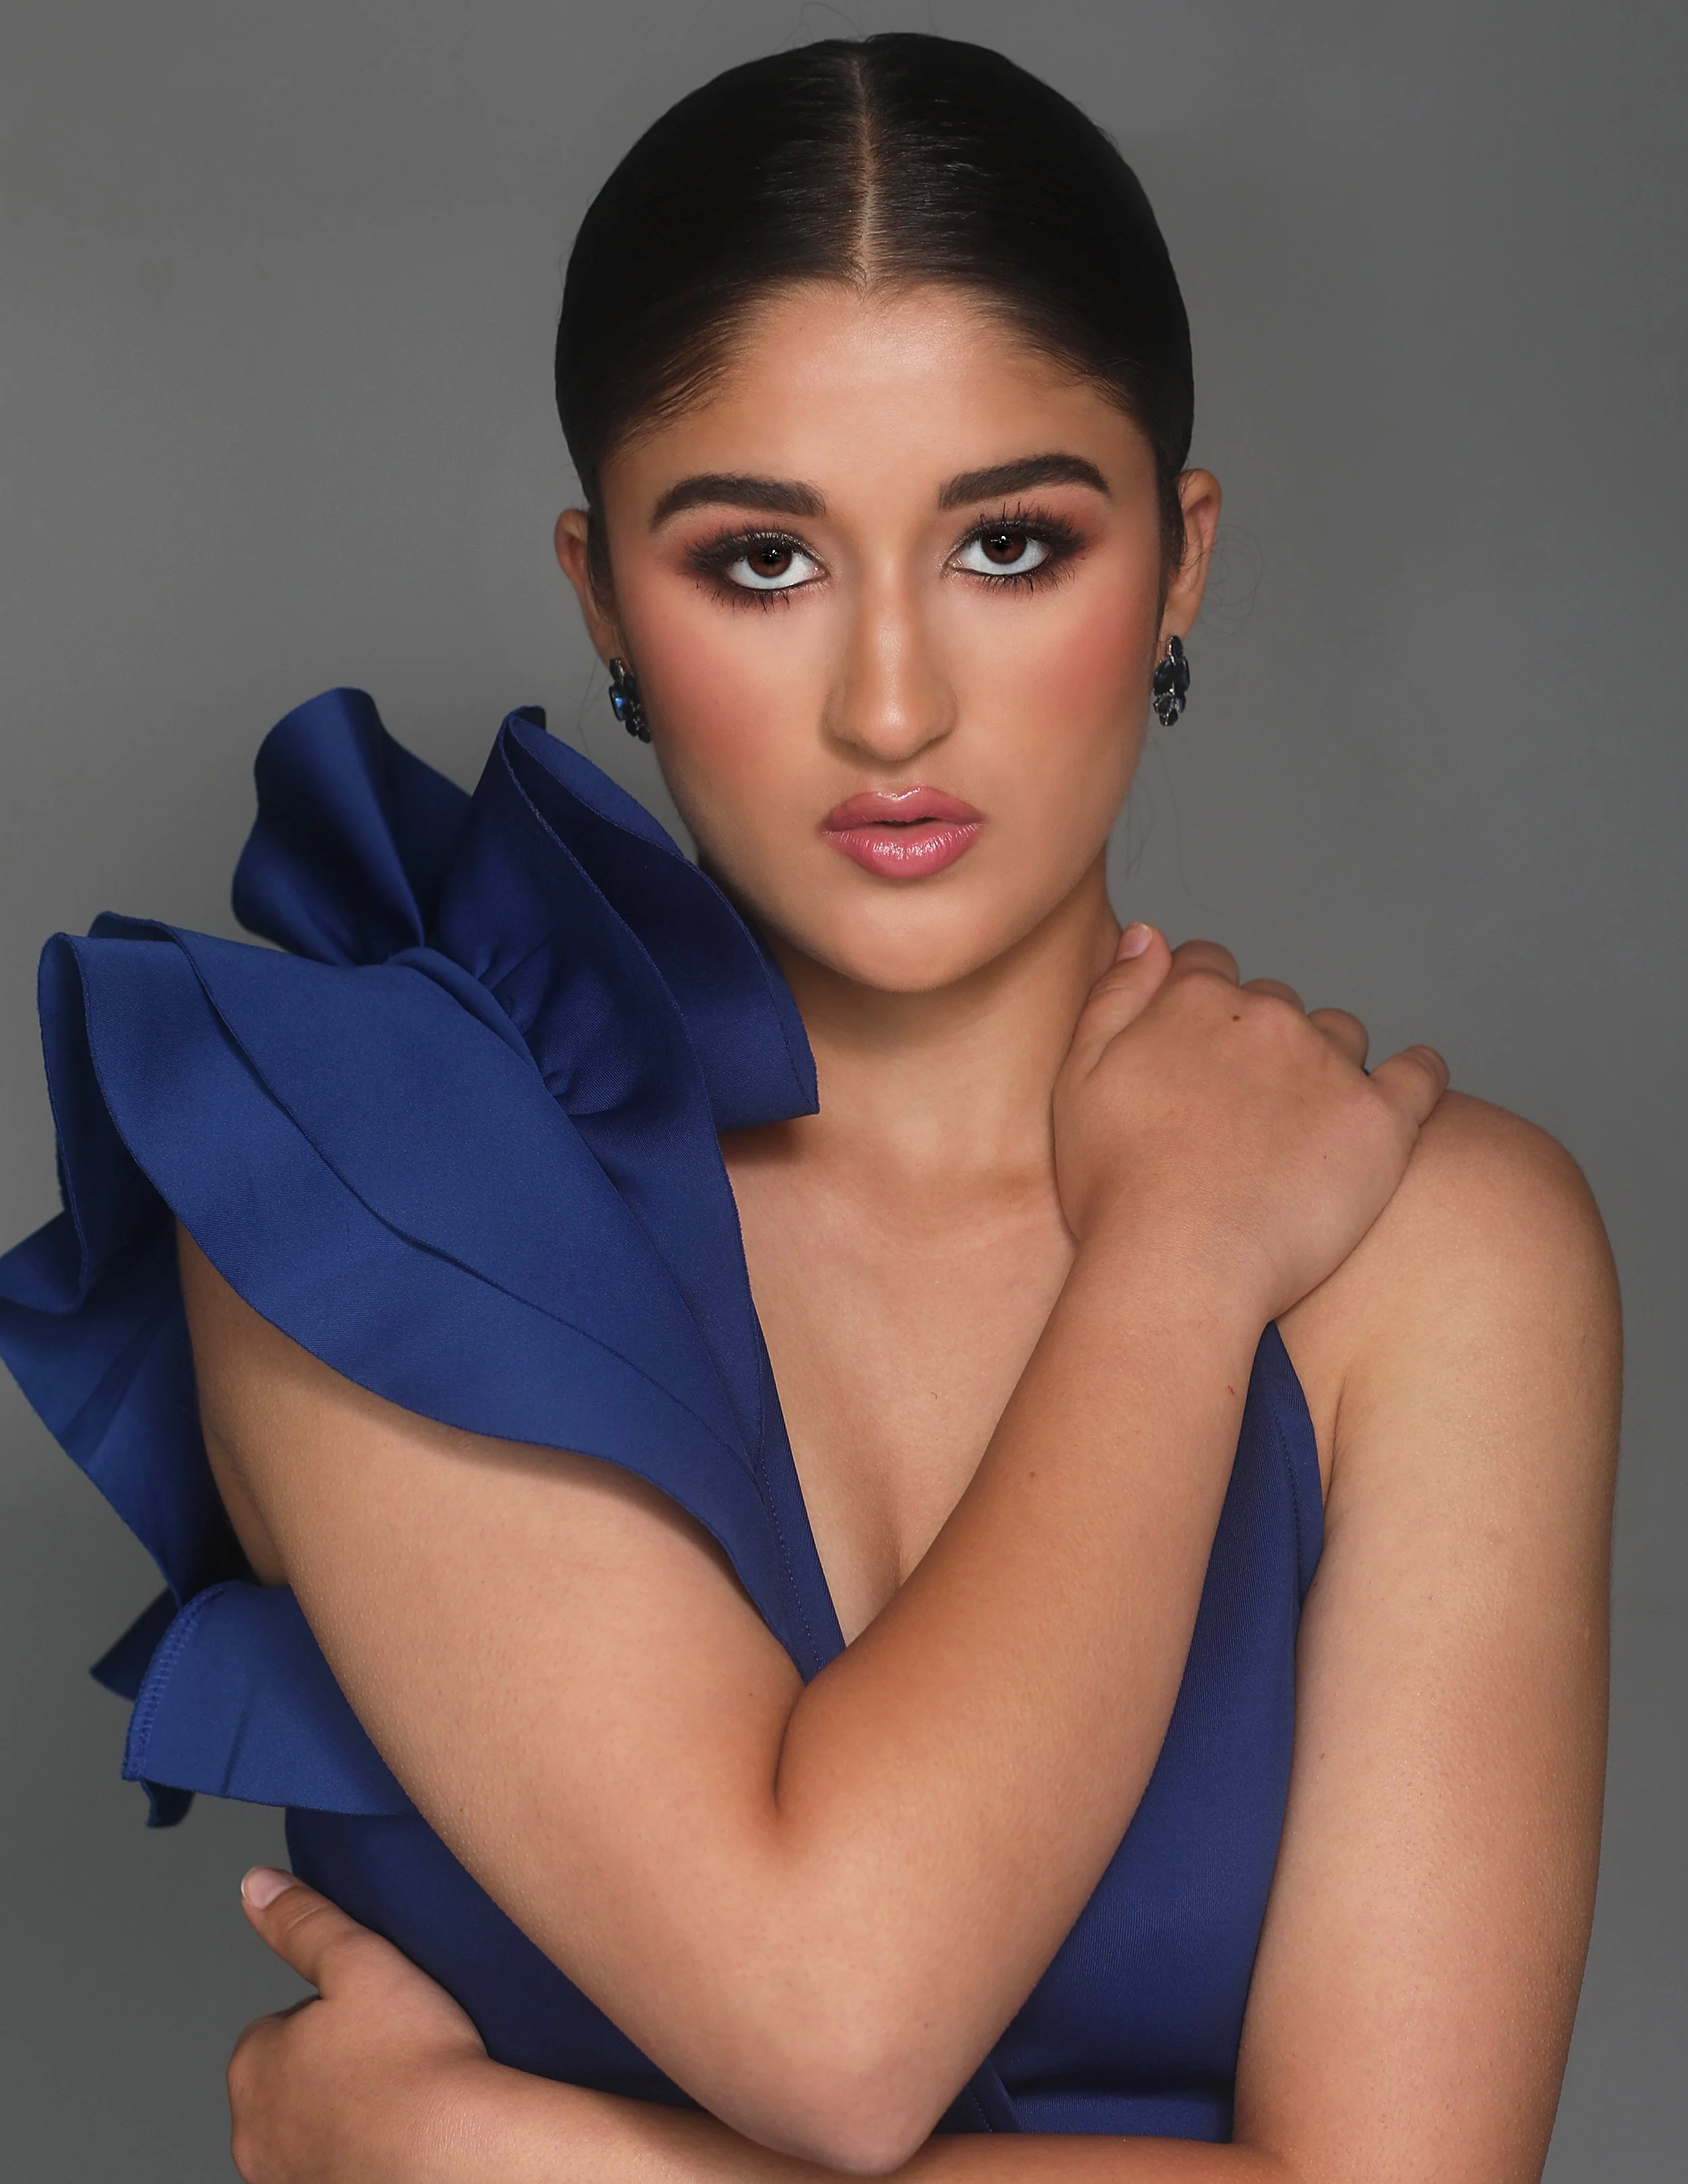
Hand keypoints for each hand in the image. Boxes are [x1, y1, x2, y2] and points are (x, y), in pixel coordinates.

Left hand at [229, 1867, 488, 2183]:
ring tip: (403, 2097)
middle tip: (392, 2053)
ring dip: (347, 2115)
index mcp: (252, 2065)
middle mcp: (253, 2134)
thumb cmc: (415, 2060)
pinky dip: (364, 2156)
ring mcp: (286, 2181)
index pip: (282, 2025)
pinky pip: (340, 2168)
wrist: (460, 2152)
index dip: (334, 2014)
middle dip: (334, 2068)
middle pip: (294, 2081)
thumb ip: (304, 1921)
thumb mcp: (359, 1958)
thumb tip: (255, 1886)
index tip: (375, 2016)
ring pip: (316, 2129)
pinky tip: (404, 2138)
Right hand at [1053, 926, 1446, 1319]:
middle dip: (1257, 1039)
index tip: (1194, 1049)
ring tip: (1303, 1119)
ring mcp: (1331, 1066)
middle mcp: (1269, 1017)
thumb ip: (1115, 996)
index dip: (1197, 1003)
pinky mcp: (1381, 1121)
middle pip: (1273, 1004)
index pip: (1206, 966)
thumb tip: (1149, 935)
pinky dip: (1417, 1072)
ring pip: (1340, 1034)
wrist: (1177, 1265)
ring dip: (1324, 1059)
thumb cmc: (1115, 1187)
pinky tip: (1408, 1083)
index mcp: (1195, 1001)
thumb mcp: (1078, 1078)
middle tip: (1237, 1106)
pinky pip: (1420, 1075)